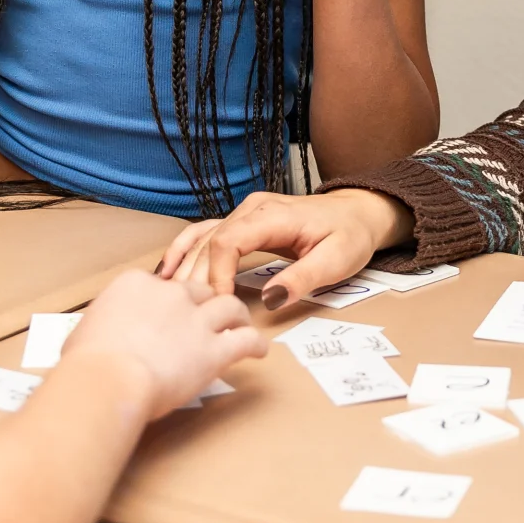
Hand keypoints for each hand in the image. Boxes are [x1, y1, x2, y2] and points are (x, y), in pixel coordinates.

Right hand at [62, 269, 267, 420]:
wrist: (107, 379)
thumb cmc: (86, 363)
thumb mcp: (83, 333)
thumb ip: (101, 326)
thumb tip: (99, 337)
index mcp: (136, 284)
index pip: (160, 284)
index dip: (168, 298)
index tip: (169, 311)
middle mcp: (171, 294)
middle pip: (198, 290)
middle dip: (206, 301)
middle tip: (209, 315)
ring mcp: (195, 319)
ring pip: (229, 305)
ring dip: (238, 314)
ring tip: (242, 323)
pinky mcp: (213, 349)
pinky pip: (245, 341)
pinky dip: (256, 344)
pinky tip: (260, 351)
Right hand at [156, 189, 412, 310]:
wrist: (358, 213)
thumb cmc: (349, 235)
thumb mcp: (337, 260)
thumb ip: (303, 278)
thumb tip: (270, 299)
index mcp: (274, 216)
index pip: (228, 242)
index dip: (216, 274)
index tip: (216, 305)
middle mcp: (253, 209)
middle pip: (210, 242)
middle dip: (196, 278)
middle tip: (186, 314)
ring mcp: (246, 212)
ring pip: (203, 237)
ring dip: (184, 265)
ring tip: (165, 295)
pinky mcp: (244, 222)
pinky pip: (207, 233)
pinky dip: (187, 250)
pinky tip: (168, 270)